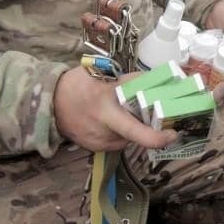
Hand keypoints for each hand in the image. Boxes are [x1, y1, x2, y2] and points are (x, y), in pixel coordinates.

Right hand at [53, 67, 177, 151]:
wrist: (50, 104)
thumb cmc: (78, 85)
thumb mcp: (102, 75)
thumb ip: (128, 80)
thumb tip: (158, 80)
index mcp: (105, 104)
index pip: (136, 127)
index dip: (157, 136)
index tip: (173, 134)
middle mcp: (103, 127)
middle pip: (137, 134)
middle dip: (153, 131)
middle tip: (165, 128)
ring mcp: (99, 141)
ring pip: (129, 137)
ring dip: (135, 127)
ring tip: (126, 113)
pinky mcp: (97, 148)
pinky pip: (119, 141)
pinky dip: (122, 132)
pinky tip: (113, 121)